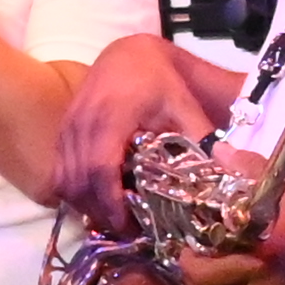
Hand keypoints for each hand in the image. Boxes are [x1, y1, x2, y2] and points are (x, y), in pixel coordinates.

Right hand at [56, 29, 217, 236]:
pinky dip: (74, 191)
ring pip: (64, 181)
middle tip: (126, 230)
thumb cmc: (157, 80)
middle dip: (98, 212)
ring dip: (84, 205)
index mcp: (111, 119)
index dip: (110, 202)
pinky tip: (96, 199)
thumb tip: (226, 168)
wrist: (126, 55)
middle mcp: (81, 125)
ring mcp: (67, 130)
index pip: (101, 169)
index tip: (129, 225)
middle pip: (79, 182)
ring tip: (112, 218)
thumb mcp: (183, 104)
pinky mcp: (62, 133)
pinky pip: (58, 172)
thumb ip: (201, 135)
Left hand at [190, 178, 284, 284]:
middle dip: (190, 270)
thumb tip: (219, 151)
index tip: (182, 234)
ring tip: (202, 265)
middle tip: (188, 250)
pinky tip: (226, 274)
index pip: (206, 262)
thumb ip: (251, 169)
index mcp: (260, 251)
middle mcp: (261, 279)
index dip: (186, 250)